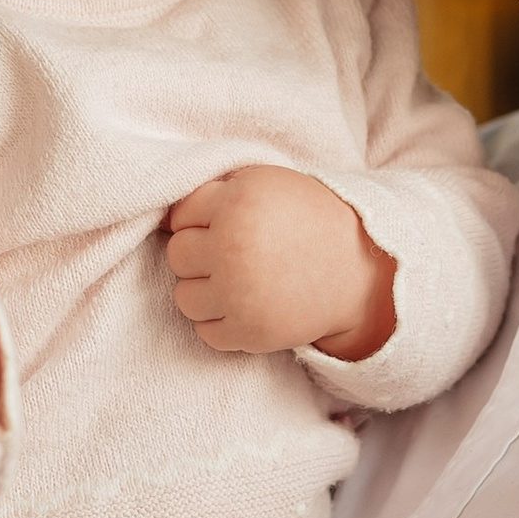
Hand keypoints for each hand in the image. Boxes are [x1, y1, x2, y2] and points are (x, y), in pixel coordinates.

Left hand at [164, 168, 395, 362]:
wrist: (359, 269)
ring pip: (184, 296)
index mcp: (238, 203)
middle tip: (236, 254)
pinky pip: (205, 331)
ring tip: (240, 282)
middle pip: (177, 255)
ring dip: (206, 291)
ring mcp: (240, 294)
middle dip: (201, 255)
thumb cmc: (306, 220)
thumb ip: (216, 191)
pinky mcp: (250, 332)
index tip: (230, 224)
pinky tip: (248, 306)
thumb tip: (159, 218)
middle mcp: (234, 247)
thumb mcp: (266, 184)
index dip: (203, 220)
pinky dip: (222, 322)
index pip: (181, 215)